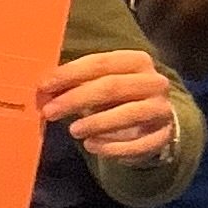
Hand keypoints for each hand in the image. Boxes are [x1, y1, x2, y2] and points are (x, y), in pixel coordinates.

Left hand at [40, 49, 179, 160]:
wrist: (153, 122)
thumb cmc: (118, 98)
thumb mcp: (101, 83)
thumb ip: (77, 83)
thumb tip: (45, 90)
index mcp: (138, 61)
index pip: (102, 62)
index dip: (70, 73)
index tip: (44, 86)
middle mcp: (155, 82)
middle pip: (113, 86)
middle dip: (77, 99)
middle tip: (49, 112)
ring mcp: (162, 110)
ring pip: (128, 114)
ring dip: (95, 123)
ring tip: (72, 130)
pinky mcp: (163, 136)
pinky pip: (137, 143)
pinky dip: (111, 146)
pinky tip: (91, 146)